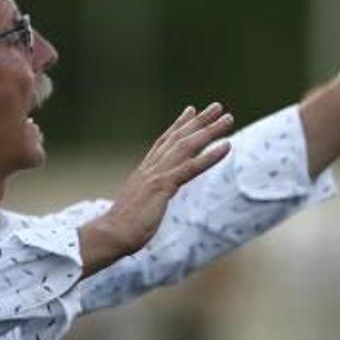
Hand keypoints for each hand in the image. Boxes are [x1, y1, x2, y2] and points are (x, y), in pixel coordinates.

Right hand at [79, 103, 233, 275]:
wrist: (111, 234)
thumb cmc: (122, 226)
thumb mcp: (138, 204)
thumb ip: (148, 195)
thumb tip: (152, 197)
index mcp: (145, 170)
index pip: (165, 141)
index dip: (179, 125)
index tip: (191, 110)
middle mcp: (151, 167)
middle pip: (179, 137)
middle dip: (199, 120)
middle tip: (217, 106)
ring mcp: (157, 174)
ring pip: (188, 146)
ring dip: (210, 130)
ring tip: (228, 118)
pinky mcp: (163, 186)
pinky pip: (191, 167)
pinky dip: (210, 155)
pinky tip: (227, 145)